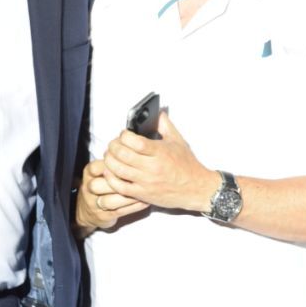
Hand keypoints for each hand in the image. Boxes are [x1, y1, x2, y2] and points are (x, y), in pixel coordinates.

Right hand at [75, 158, 148, 234]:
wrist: (88, 211)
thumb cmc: (102, 184)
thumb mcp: (101, 170)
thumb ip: (113, 161)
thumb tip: (132, 150)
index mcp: (89, 173)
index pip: (97, 167)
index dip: (113, 166)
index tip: (129, 163)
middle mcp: (89, 188)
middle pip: (101, 185)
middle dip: (120, 182)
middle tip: (138, 178)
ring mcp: (94, 203)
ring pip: (110, 201)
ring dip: (129, 196)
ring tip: (144, 191)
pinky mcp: (103, 216)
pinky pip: (119, 211)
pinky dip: (133, 206)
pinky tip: (144, 201)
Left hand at [100, 111, 217, 211]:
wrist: (196, 188)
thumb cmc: (187, 165)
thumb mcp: (178, 141)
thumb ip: (165, 125)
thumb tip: (157, 112)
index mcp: (160, 152)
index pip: (134, 141)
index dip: (123, 135)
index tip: (124, 134)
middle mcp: (152, 167)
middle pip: (122, 154)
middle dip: (113, 146)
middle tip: (114, 144)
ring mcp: (146, 182)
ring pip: (118, 170)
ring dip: (109, 161)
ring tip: (111, 156)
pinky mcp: (143, 194)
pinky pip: (120, 187)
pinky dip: (111, 178)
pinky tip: (111, 172)